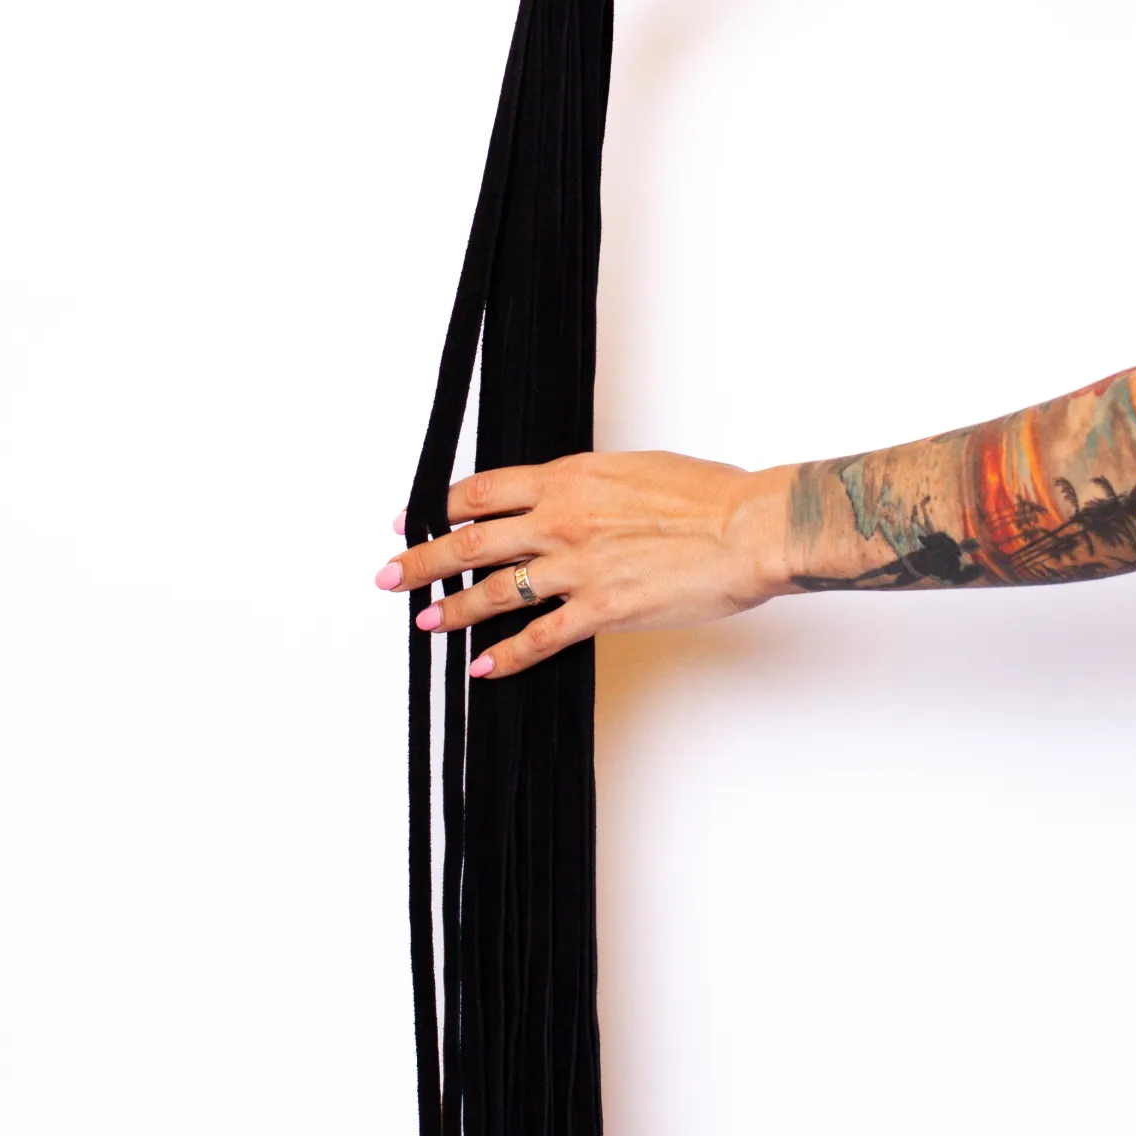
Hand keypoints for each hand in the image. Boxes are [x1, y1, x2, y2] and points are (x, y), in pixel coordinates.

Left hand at [375, 453, 793, 677]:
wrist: (748, 529)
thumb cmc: (708, 494)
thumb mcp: (635, 469)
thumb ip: (592, 486)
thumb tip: (573, 496)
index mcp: (569, 478)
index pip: (483, 491)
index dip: (441, 506)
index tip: (415, 515)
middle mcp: (561, 521)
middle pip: (470, 541)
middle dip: (421, 560)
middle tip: (388, 574)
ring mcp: (577, 569)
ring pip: (493, 592)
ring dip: (451, 610)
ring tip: (423, 621)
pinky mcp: (601, 611)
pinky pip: (539, 638)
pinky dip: (505, 655)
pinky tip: (482, 667)